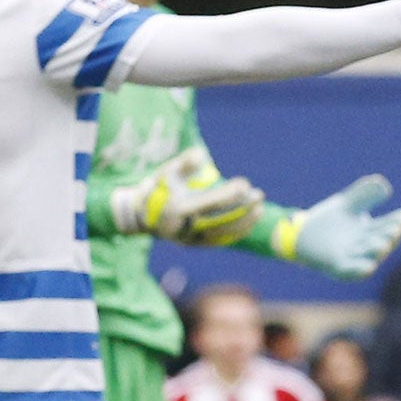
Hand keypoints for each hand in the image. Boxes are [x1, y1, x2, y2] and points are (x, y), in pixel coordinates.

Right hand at [108, 147, 262, 244]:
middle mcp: (185, 227)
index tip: (245, 183)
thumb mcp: (165, 171)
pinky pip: (220, 241)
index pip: (210, 202)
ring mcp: (190, 239)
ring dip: (245, 221)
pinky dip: (237, 232)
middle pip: (221, 219)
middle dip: (242, 208)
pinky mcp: (195, 245)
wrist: (139, 217)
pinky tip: (251, 221)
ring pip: (223, 233)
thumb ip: (183, 162)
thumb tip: (201, 155)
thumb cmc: (157, 188)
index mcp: (177, 208)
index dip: (229, 194)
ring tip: (261, 208)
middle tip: (259, 195)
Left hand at [282, 174, 400, 278]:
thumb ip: (365, 194)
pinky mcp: (338, 267)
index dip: (396, 221)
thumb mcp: (348, 204)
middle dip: (390, 236)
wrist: (301, 234)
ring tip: (383, 244)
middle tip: (396, 229)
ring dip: (378, 252)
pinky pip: (352, 271)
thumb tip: (385, 185)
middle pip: (382, 241)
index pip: (388, 225)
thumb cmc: (328, 221)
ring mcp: (353, 258)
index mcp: (371, 231)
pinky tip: (369, 266)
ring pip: (371, 257)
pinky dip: (361, 270)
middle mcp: (366, 246)